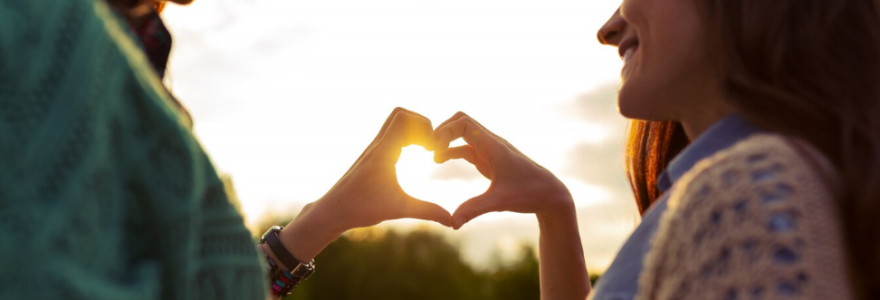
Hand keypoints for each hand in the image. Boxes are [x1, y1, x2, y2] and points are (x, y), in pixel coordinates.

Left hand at [276, 108, 452, 263]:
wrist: (333, 211)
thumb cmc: (362, 209)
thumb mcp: (399, 209)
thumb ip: (427, 212)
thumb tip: (451, 221)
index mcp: (383, 152)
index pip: (404, 119)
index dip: (424, 126)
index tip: (432, 149)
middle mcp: (377, 145)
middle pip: (399, 114)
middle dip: (420, 124)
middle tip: (430, 146)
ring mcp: (372, 148)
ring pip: (393, 123)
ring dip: (412, 130)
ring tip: (424, 150)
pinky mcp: (371, 155)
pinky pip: (389, 135)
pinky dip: (404, 138)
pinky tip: (411, 157)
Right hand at [433, 112, 574, 228]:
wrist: (549, 194)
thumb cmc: (529, 194)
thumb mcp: (500, 202)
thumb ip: (474, 209)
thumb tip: (452, 223)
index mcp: (494, 147)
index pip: (464, 123)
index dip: (445, 131)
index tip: (434, 150)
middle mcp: (491, 143)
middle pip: (461, 121)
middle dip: (442, 130)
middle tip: (427, 148)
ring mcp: (490, 150)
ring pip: (463, 133)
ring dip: (446, 139)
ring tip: (430, 155)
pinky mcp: (489, 159)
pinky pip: (466, 147)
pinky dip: (451, 150)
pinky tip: (439, 159)